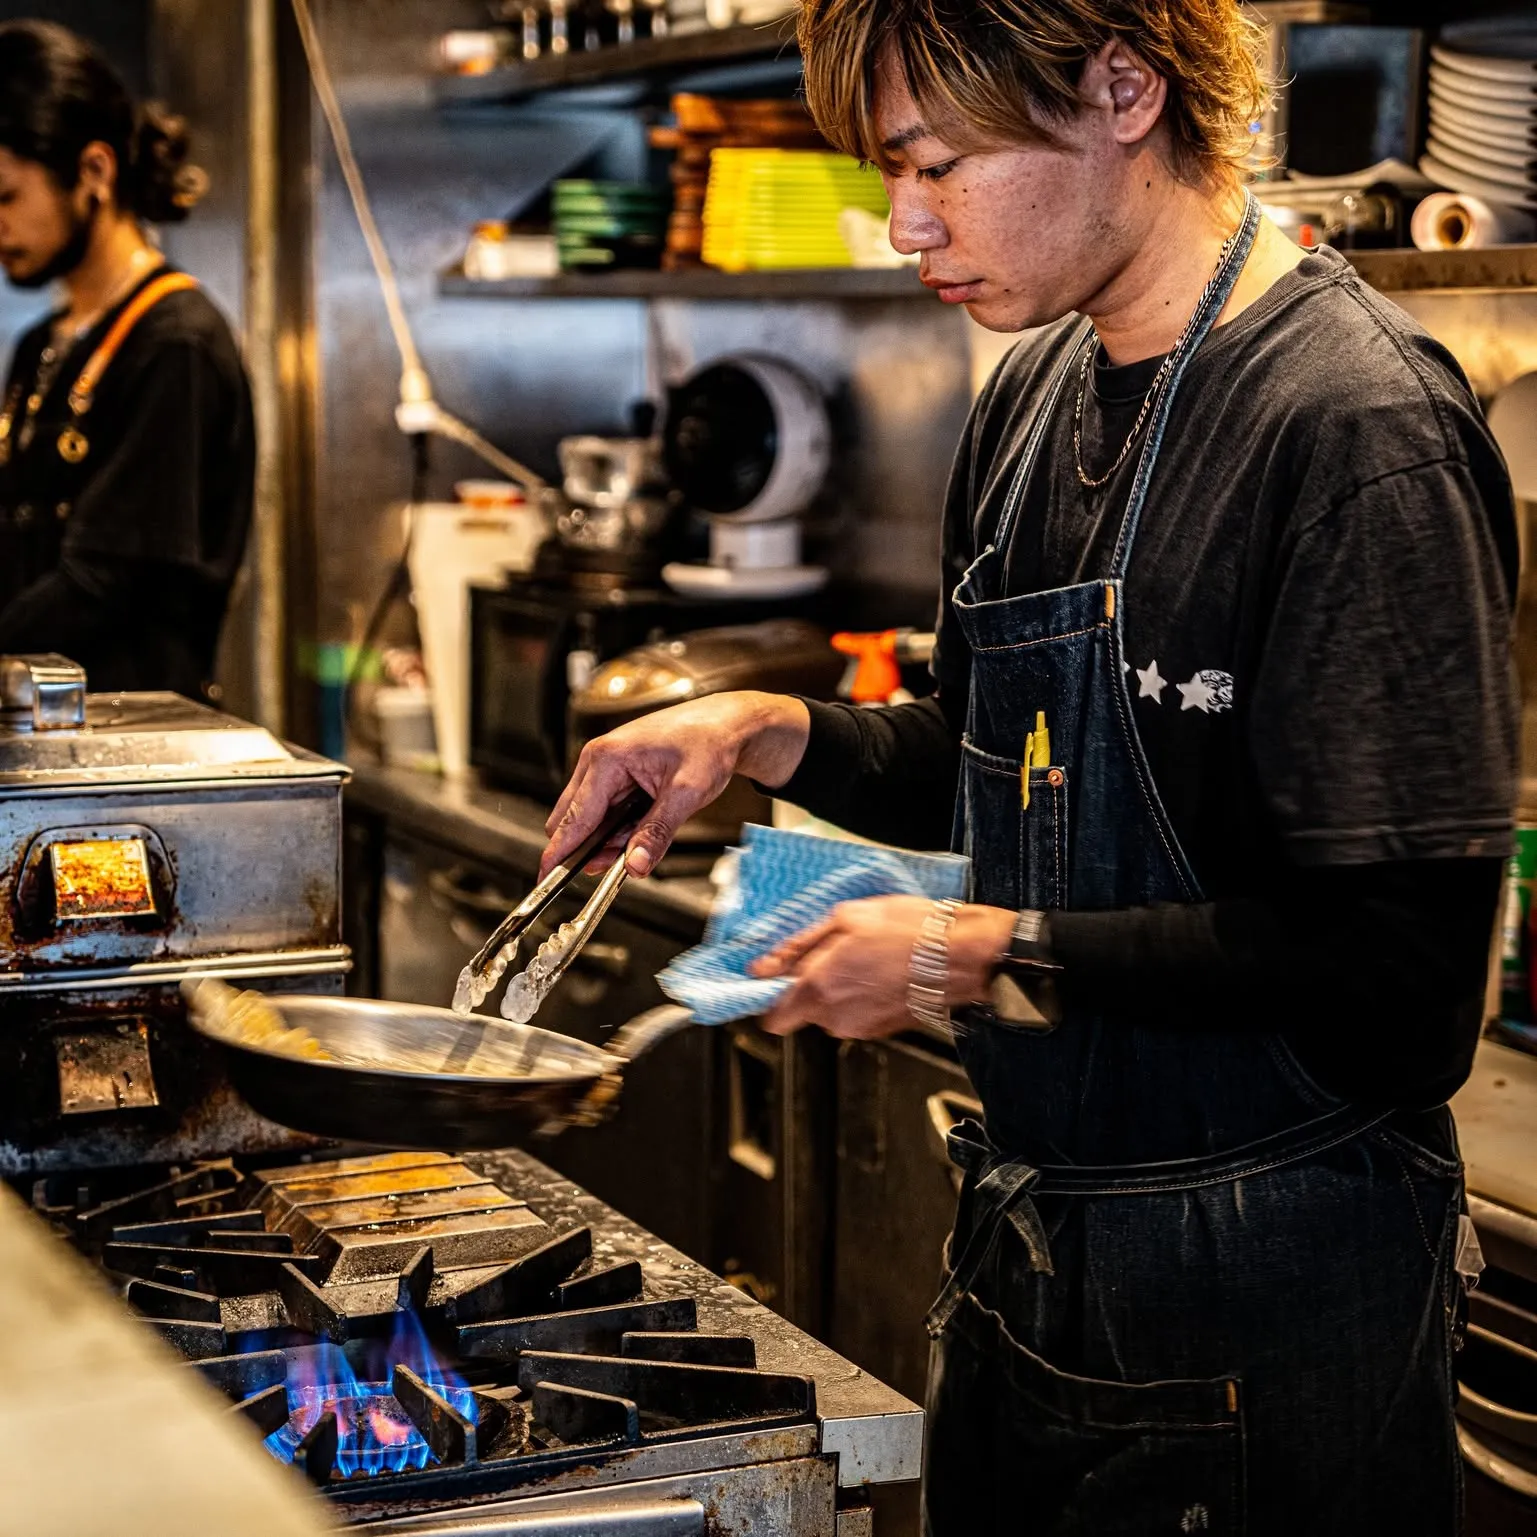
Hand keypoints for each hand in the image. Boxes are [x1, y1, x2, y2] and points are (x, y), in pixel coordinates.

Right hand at [540, 691, 810, 879]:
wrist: (726, 724)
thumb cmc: (708, 742)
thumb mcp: (687, 792)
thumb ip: (658, 832)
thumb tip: (636, 865)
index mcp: (607, 758)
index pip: (574, 817)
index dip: (561, 852)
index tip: (547, 879)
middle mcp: (599, 761)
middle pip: (573, 820)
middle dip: (593, 848)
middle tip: (624, 862)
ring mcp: (606, 769)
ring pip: (590, 820)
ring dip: (612, 838)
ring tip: (652, 828)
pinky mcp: (616, 777)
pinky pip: (606, 813)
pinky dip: (622, 828)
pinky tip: (648, 821)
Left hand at [749, 898, 1014, 1038]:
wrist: (964, 955)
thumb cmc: (911, 930)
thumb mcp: (846, 918)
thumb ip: (798, 946)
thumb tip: (762, 966)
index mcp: (819, 988)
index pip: (770, 1017)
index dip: (768, 996)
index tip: (774, 976)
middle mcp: (836, 1016)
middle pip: (801, 1011)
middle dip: (808, 986)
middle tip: (831, 952)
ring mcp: (861, 1027)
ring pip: (830, 1012)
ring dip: (838, 988)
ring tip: (863, 955)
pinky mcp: (884, 1029)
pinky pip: (857, 1013)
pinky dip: (862, 994)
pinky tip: (881, 969)